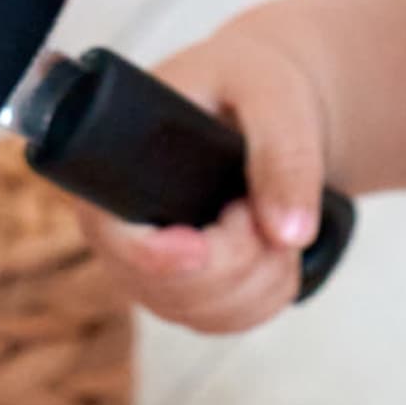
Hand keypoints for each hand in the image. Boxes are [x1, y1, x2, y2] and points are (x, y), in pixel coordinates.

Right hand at [70, 17, 335, 335]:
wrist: (265, 103)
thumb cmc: (252, 82)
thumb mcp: (272, 93)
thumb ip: (283, 153)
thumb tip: (291, 234)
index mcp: (113, 174)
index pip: (115, 239)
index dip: (157, 258)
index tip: (202, 246)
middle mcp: (122, 233)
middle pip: (168, 291)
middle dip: (235, 259)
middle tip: (256, 202)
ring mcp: (154, 271)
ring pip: (204, 314)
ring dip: (259, 278)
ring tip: (271, 214)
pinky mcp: (190, 292)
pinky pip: (228, 322)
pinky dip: (267, 295)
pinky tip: (278, 251)